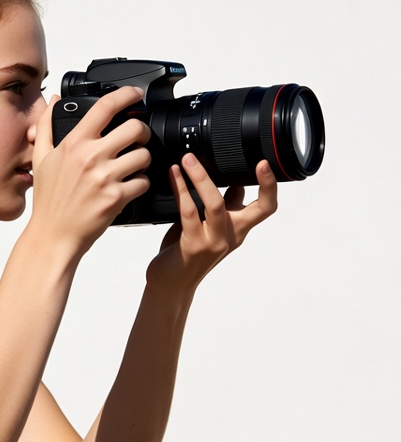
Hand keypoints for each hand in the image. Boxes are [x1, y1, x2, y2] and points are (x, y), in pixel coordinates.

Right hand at [30, 86, 151, 261]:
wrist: (53, 234)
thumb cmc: (48, 200)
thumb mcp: (41, 158)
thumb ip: (46, 125)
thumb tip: (53, 100)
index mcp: (74, 143)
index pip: (105, 107)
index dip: (126, 94)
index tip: (135, 94)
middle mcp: (91, 157)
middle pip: (135, 128)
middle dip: (142, 131)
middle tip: (138, 138)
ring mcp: (105, 177)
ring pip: (144, 155)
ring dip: (144, 158)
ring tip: (134, 165)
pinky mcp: (116, 197)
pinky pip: (143, 181)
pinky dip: (141, 183)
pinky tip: (129, 186)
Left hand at [147, 154, 277, 291]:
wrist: (171, 282)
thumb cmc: (187, 250)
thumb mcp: (209, 225)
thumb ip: (224, 206)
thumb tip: (238, 182)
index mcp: (238, 229)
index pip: (265, 208)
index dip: (270, 187)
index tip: (266, 163)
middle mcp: (231, 236)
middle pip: (257, 209)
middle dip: (259, 182)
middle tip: (254, 159)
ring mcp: (214, 242)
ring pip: (215, 204)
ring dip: (201, 177)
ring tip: (188, 159)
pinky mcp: (193, 246)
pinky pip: (189, 211)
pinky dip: (181, 189)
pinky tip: (174, 175)